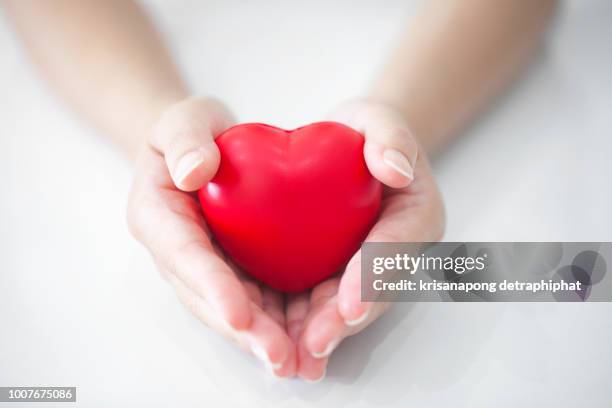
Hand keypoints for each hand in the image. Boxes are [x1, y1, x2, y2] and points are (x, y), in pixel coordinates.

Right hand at [127, 97, 296, 376]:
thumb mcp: (184, 119)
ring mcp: (203, 266)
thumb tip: (193, 171)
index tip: (240, 314)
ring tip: (296, 361)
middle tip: (279, 355)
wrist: (199, 147)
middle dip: (243, 330)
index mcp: (157, 215)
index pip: (183, 254)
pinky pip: (253, 298)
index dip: (211, 285)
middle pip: (207, 297)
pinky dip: (276, 321)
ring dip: (261, 338)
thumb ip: (184, 139)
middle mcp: (176, 252)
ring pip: (231, 308)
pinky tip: (304, 340)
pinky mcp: (230, 269)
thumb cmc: (189, 131)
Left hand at [289, 100, 445, 380]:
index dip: (374, 276)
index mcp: (417, 214)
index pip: (398, 247)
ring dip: (327, 331)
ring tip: (298, 355)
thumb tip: (397, 170)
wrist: (351, 146)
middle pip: (377, 289)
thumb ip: (390, 135)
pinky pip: (328, 299)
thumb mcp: (377, 117)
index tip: (349, 303)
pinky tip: (286, 342)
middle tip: (315, 342)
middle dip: (346, 318)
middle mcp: (399, 248)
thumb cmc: (364, 130)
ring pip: (352, 304)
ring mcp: (372, 265)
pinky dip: (309, 321)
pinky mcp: (344, 271)